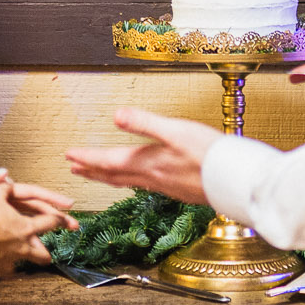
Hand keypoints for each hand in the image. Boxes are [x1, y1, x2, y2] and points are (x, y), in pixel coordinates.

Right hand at [0, 181, 76, 282]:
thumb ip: (5, 187)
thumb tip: (8, 179)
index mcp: (25, 227)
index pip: (50, 222)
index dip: (61, 220)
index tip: (69, 222)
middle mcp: (21, 247)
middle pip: (42, 254)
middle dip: (45, 255)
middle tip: (47, 255)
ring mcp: (8, 261)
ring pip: (21, 267)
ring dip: (20, 265)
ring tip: (18, 266)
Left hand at [63, 108, 219, 204]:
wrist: (234, 179)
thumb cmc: (209, 153)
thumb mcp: (175, 130)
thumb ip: (144, 122)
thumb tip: (116, 115)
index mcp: (148, 162)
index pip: (109, 161)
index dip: (88, 158)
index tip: (69, 156)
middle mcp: (152, 177)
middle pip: (114, 175)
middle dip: (92, 171)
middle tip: (73, 168)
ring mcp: (164, 185)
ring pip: (127, 182)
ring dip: (107, 177)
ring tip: (95, 174)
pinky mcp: (176, 188)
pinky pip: (143, 185)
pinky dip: (129, 181)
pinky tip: (136, 179)